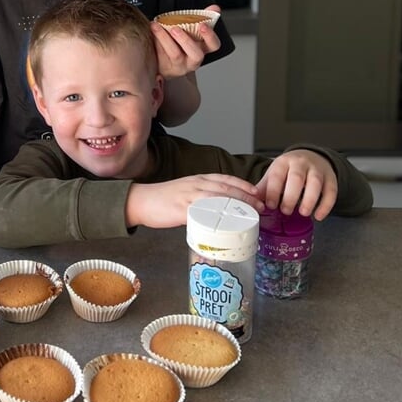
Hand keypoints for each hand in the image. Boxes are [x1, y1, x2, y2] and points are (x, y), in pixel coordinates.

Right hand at [126, 173, 261, 229]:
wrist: (141, 200)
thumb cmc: (163, 199)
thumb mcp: (186, 192)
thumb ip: (202, 198)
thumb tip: (218, 211)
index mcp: (198, 179)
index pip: (225, 178)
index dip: (243, 184)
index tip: (256, 192)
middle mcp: (196, 185)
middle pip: (226, 187)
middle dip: (246, 196)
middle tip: (260, 205)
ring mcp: (189, 196)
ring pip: (219, 198)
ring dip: (237, 205)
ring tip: (251, 213)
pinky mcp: (182, 209)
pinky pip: (203, 212)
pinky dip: (217, 216)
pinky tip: (228, 223)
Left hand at [151, 4, 221, 78]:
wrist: (163, 58)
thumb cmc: (180, 40)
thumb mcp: (191, 29)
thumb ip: (202, 17)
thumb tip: (215, 8)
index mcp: (203, 48)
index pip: (213, 45)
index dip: (210, 36)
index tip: (202, 25)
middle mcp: (193, 60)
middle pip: (196, 54)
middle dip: (186, 40)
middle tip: (175, 28)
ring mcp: (180, 66)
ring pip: (175, 54)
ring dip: (165, 38)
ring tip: (156, 26)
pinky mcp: (165, 68)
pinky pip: (160, 56)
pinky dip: (155, 42)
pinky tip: (151, 31)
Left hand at [256, 149, 338, 218]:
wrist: (312, 157)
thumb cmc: (289, 170)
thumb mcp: (275, 174)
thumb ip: (265, 188)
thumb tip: (251, 203)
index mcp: (283, 162)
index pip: (277, 175)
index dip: (273, 191)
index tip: (270, 205)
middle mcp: (300, 163)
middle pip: (296, 178)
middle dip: (291, 196)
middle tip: (286, 211)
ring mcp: (317, 169)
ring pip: (315, 182)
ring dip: (310, 199)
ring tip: (303, 213)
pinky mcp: (330, 178)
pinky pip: (331, 191)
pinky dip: (326, 205)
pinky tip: (318, 216)